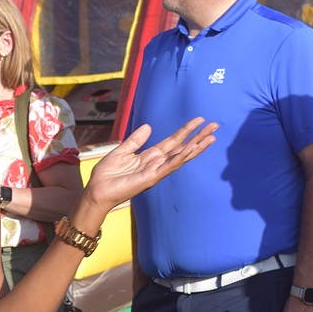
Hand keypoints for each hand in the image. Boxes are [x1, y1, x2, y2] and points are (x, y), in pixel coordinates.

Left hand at [86, 118, 217, 211]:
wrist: (96, 191)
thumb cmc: (106, 175)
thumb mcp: (122, 151)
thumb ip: (135, 140)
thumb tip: (148, 127)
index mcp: (150, 157)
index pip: (173, 141)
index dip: (186, 131)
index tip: (199, 120)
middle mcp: (156, 164)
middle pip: (182, 148)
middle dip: (199, 137)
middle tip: (215, 126)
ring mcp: (156, 172)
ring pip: (181, 157)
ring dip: (196, 147)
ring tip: (211, 137)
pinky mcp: (151, 178)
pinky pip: (168, 166)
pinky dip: (180, 158)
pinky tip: (191, 149)